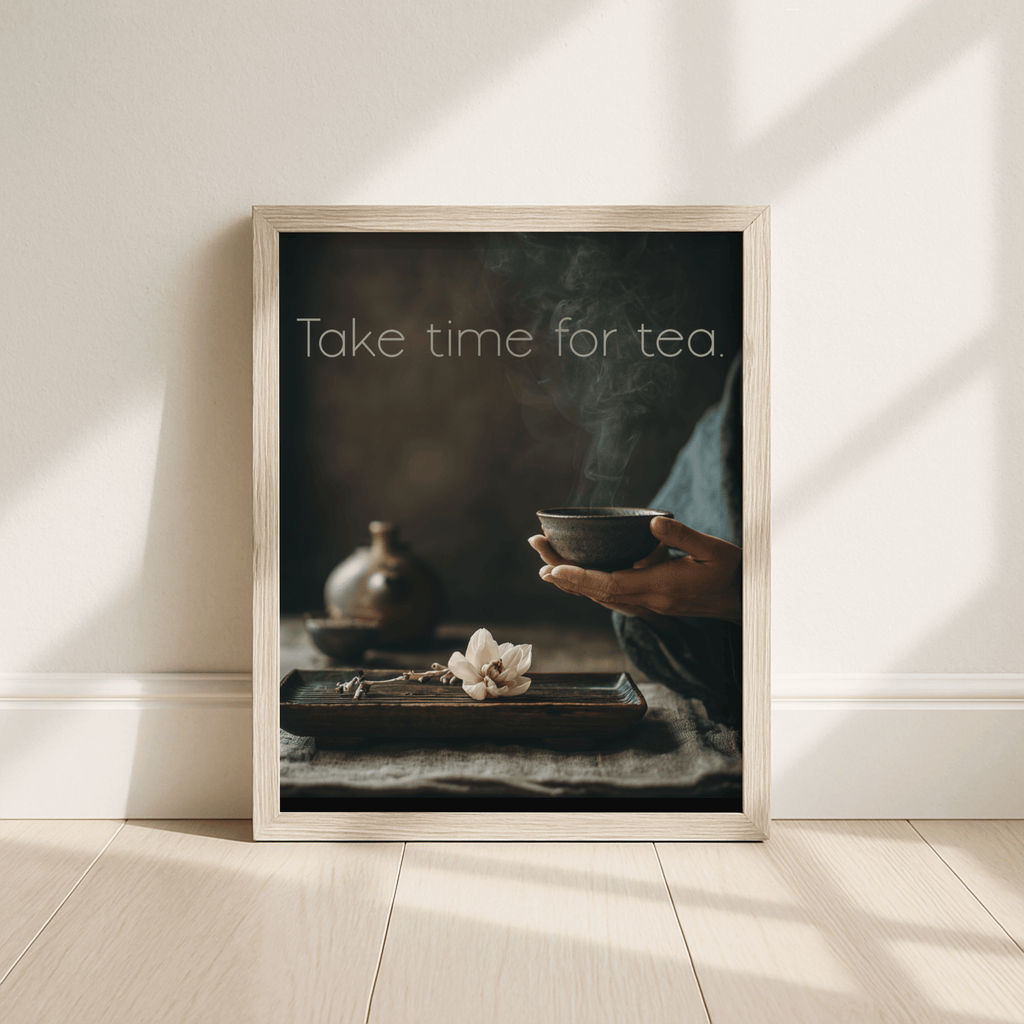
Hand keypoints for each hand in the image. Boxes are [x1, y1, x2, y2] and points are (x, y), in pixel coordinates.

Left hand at [528, 516, 741, 622]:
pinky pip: (612, 598)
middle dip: (564, 574)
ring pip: (601, 597)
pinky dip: (590, 588)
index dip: (579, 577)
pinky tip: (577, 578)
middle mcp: (650, 600)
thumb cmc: (731, 571)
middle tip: (537, 551)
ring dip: (572, 582)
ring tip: (546, 564)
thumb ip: (683, 536)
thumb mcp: (713, 549)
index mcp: (661, 586)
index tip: (553, 567)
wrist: (743, 599)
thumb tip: (653, 523)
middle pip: (597, 591)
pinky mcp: (652, 603)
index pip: (610, 584)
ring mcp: (650, 604)